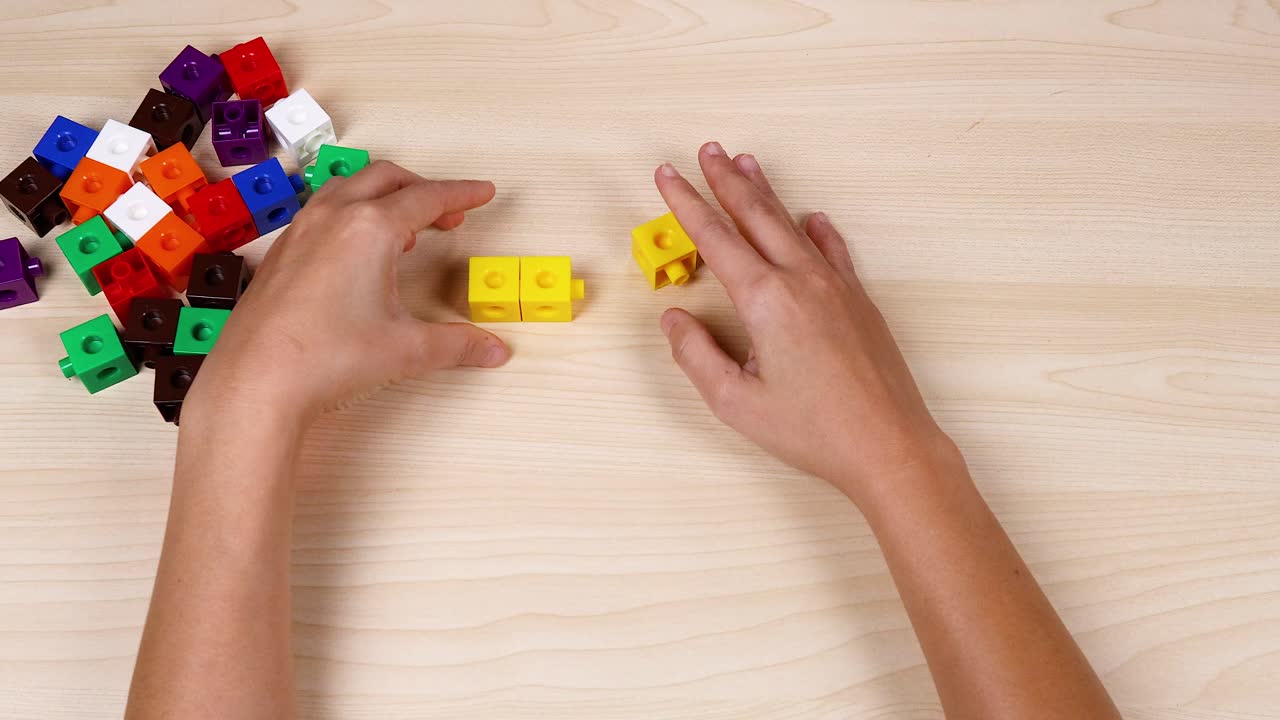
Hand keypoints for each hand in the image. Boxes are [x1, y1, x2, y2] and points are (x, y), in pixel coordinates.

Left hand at [188, 161, 510, 422]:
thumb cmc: (326, 358)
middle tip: (450, 214)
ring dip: (384, 196)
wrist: (257, 381)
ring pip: (349, 188)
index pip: (427, 198)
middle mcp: (333, 218)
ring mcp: (301, 231)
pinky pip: (322, 211)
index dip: (461, 195)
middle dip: (424, 190)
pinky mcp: (281, 252)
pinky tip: (359, 252)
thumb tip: (492, 350)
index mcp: (370, 229)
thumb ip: (456, 344)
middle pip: (387, 179)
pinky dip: (351, 213)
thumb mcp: (406, 350)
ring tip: (405, 229)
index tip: (482, 193)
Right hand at [655, 142, 957, 500]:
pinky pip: (833, 250)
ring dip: (766, 193)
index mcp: (765, 300)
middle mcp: (802, 281)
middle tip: (707, 150)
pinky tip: (812, 218)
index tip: (667, 175)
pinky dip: (816, 230)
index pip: (714, 238)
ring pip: (792, 225)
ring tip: (747, 163)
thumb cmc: (813, 430)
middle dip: (725, 180)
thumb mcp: (736, 402)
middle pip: (755, 215)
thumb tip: (674, 319)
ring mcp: (836, 286)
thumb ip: (697, 356)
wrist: (888, 444)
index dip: (686, 204)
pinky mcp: (860, 301)